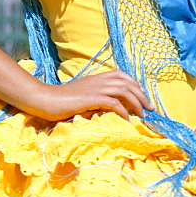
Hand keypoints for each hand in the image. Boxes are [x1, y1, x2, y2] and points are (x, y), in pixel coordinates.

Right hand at [25, 70, 153, 121]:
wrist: (45, 100)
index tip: (142, 96)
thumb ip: (95, 97)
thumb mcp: (81, 96)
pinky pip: (113, 103)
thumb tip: (110, 106)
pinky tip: (127, 121)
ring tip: (143, 115)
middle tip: (150, 108)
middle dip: (141, 95)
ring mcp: (94, 88)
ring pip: (123, 91)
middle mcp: (98, 80)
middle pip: (127, 83)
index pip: (121, 75)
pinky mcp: (91, 98)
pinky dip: (123, 112)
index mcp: (96, 78)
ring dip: (136, 103)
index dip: (135, 84)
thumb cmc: (61, 102)